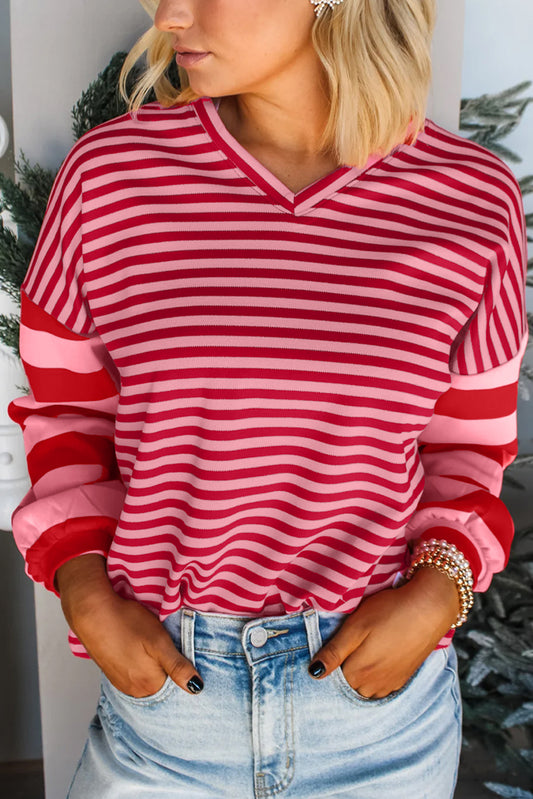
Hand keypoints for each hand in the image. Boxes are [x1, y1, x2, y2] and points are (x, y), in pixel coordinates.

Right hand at [57, 554, 202, 696]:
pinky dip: (142, 666)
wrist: (93, 613)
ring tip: (154, 648)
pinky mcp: (114, 674)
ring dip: (156, 668)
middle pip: (163, 686)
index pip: (177, 689)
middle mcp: (136, 691)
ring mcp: (123, 684)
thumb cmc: (127, 623)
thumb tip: (196, 688)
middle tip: (170, 648)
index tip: (185, 657)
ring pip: (149, 680)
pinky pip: (135, 676)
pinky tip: (141, 651)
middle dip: (171, 672)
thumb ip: (178, 667)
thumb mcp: (159, 642)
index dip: (184, 672)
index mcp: (150, 685)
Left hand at [308, 567, 459, 697]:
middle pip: (347, 686)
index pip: (331, 680)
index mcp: (357, 673)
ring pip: (364, 688)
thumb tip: (313, 673)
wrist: (429, 608)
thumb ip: (334, 652)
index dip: (327, 665)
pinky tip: (376, 658)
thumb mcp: (355, 627)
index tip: (328, 649)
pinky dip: (373, 677)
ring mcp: (389, 684)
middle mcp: (373, 685)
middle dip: (341, 672)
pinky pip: (380, 687)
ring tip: (361, 651)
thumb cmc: (389, 612)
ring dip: (358, 676)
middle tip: (345, 646)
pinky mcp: (402, 679)